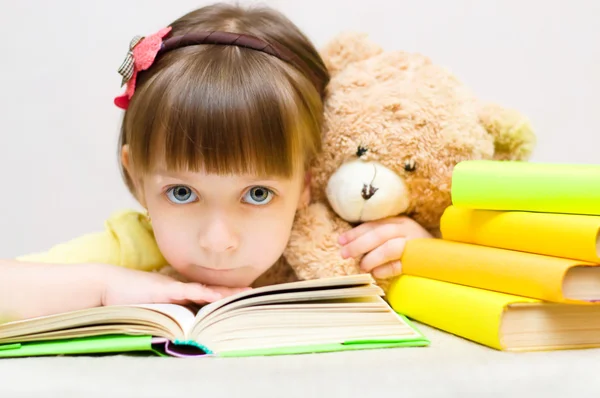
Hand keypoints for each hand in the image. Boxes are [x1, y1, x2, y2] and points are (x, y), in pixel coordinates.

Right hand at [100, 265, 249, 306]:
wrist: (108, 285)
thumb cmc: (129, 297)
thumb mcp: (154, 306)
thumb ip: (169, 312)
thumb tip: (183, 325)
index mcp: (179, 292)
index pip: (207, 293)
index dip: (225, 294)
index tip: (243, 295)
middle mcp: (180, 287)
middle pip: (211, 290)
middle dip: (232, 293)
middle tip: (253, 293)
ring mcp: (173, 287)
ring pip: (205, 290)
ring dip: (224, 293)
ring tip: (243, 294)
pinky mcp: (164, 290)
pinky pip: (188, 291)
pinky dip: (203, 294)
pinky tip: (217, 296)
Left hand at [338, 216, 432, 278]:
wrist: (444, 256)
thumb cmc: (413, 246)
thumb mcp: (396, 235)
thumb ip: (378, 237)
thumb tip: (351, 245)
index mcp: (398, 221)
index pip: (373, 224)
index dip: (355, 232)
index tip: (340, 241)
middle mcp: (406, 229)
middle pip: (379, 234)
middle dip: (358, 244)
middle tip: (344, 254)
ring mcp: (415, 244)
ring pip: (390, 247)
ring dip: (372, 257)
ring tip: (362, 266)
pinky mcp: (421, 261)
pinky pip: (401, 265)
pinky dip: (386, 269)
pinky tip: (376, 273)